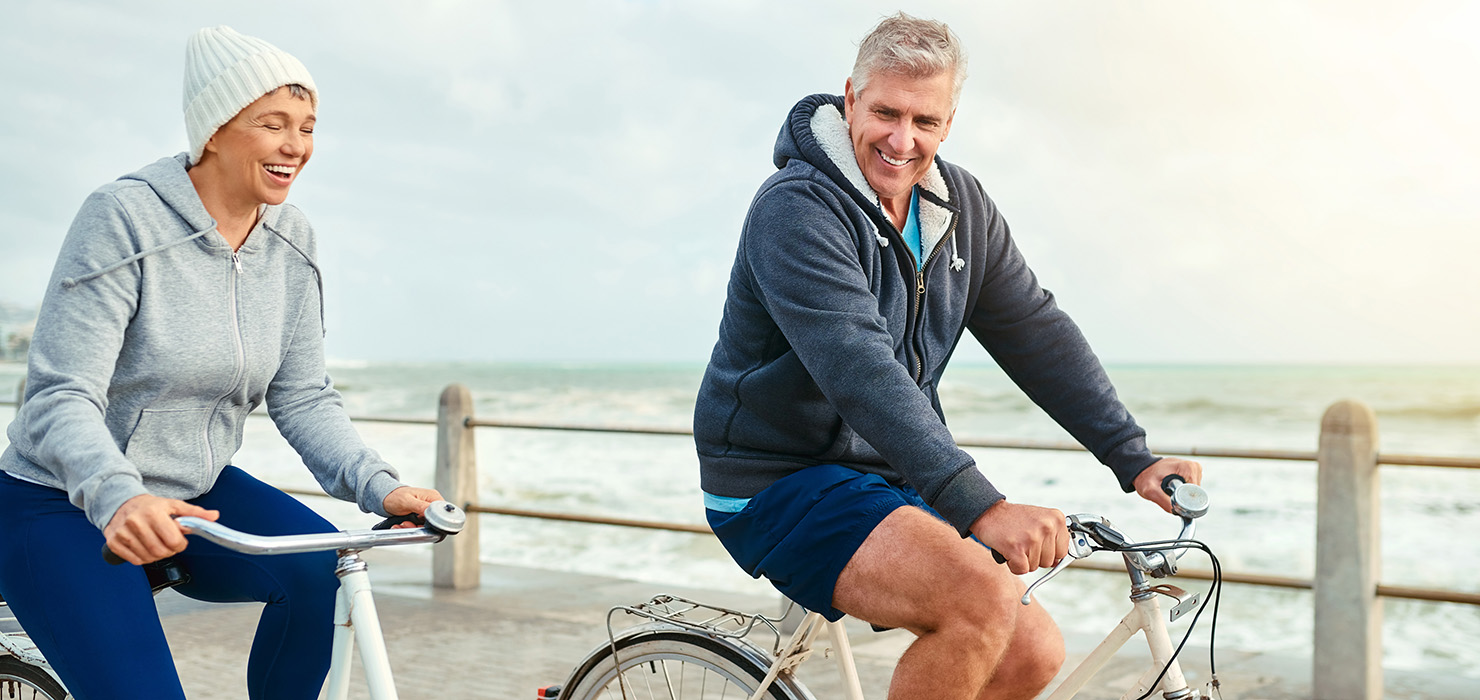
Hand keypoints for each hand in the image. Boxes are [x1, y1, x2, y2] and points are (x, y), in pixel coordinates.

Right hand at [103, 494, 219, 565]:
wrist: (121, 503)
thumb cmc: (150, 506)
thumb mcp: (174, 505)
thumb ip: (195, 513)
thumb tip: (214, 516)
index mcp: (153, 513)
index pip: (173, 541)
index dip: (180, 544)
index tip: (178, 540)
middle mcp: (136, 522)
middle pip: (161, 552)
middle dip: (169, 551)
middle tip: (168, 543)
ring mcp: (123, 533)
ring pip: (148, 558)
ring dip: (157, 556)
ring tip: (156, 543)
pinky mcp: (114, 542)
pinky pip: (135, 561)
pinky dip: (143, 558)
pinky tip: (144, 547)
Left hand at [381, 486, 444, 528]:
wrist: (386, 498)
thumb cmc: (395, 496)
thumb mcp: (407, 501)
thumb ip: (421, 506)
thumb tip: (433, 511)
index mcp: (432, 497)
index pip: (441, 511)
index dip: (434, 521)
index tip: (421, 524)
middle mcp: (431, 503)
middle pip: (433, 521)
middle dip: (420, 526)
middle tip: (408, 524)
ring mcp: (426, 510)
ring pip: (425, 526)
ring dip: (413, 528)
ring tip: (403, 524)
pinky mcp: (420, 516)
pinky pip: (419, 526)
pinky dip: (410, 528)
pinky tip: (400, 525)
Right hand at [968, 501, 1067, 574]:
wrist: (988, 512)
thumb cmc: (1014, 519)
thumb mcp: (1040, 520)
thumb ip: (1053, 539)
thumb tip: (1059, 562)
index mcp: (1056, 518)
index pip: (1063, 551)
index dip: (1049, 551)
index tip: (1038, 544)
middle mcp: (1047, 526)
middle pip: (1049, 561)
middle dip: (1035, 556)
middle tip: (1023, 541)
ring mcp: (1032, 538)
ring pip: (1035, 566)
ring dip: (1023, 560)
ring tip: (1016, 543)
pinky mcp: (1017, 548)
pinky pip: (1022, 570)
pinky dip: (1013, 565)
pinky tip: (1009, 551)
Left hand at [1132, 457, 1202, 513]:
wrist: (1143, 470)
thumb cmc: (1146, 477)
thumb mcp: (1150, 490)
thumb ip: (1163, 501)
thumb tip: (1177, 511)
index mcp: (1188, 467)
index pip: (1196, 492)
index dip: (1185, 500)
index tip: (1172, 498)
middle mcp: (1194, 467)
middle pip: (1196, 493)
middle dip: (1183, 497)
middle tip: (1168, 493)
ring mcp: (1194, 470)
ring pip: (1195, 493)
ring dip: (1182, 495)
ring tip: (1169, 489)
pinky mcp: (1192, 475)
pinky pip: (1192, 490)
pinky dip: (1183, 492)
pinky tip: (1173, 488)